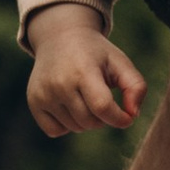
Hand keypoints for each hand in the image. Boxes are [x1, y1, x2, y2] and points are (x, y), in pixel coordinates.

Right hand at [28, 7, 147, 140]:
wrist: (60, 37)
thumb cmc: (96, 54)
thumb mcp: (120, 63)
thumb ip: (136, 87)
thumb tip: (132, 115)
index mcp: (83, 70)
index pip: (103, 107)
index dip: (119, 118)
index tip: (126, 116)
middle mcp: (59, 83)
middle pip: (90, 122)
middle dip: (103, 117)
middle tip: (102, 98)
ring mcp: (44, 93)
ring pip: (75, 128)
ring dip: (86, 120)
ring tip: (85, 97)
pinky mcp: (34, 101)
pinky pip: (55, 131)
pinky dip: (66, 125)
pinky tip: (69, 106)